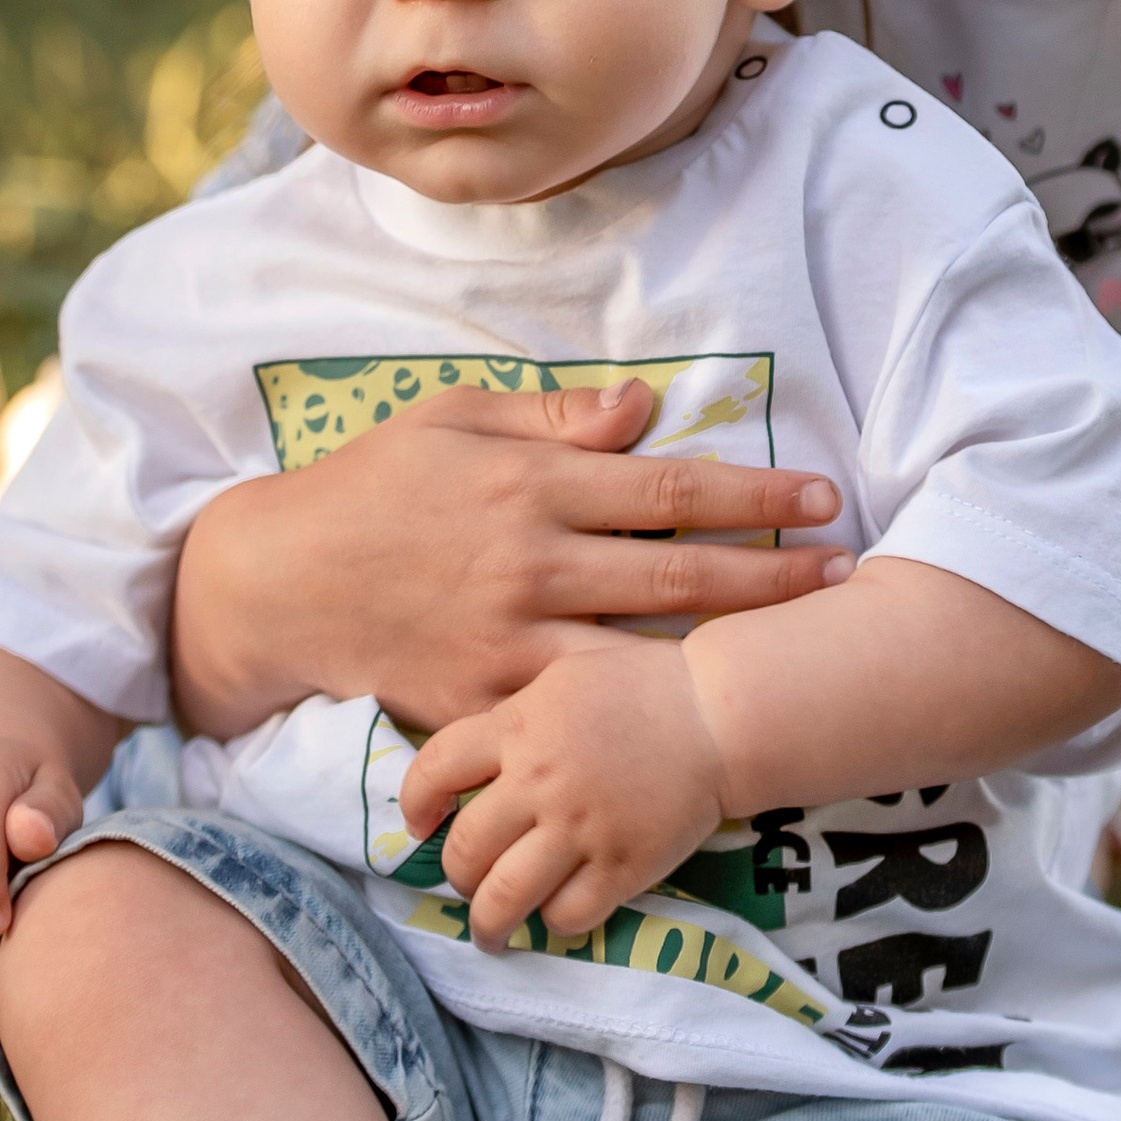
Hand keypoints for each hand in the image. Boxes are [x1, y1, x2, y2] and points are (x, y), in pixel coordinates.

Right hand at [170, 378, 852, 740]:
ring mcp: (508, 640)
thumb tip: (642, 406)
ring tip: (805, 647)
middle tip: (845, 572)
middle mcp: (530, 561)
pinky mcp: (484, 701)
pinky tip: (700, 714)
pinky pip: (578, 709)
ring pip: (643, 652)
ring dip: (730, 650)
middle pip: (678, 574)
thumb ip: (551, 418)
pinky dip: (642, 713)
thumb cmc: (370, 487)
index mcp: (529, 484)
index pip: (667, 487)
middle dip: (772, 574)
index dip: (752, 492)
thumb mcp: (450, 420)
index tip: (818, 496)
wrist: (275, 583)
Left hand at [397, 642, 726, 951]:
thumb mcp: (561, 678)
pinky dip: (553, 922)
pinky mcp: (622, 865)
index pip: (434, 770)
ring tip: (490, 930)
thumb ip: (513, 718)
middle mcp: (539, 781)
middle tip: (467, 882)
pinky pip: (567, 916)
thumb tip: (466, 762)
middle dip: (456, 876)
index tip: (421, 823)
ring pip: (504, 897)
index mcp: (518, 727)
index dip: (415, 803)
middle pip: (465, 849)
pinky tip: (556, 914)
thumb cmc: (640, 686)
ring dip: (487, 922)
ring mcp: (580, 827)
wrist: (717, 713)